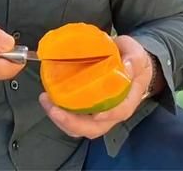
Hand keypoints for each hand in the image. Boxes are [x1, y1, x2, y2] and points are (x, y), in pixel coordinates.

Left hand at [39, 35, 155, 138]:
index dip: (108, 115)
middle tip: (54, 108)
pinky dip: (58, 113)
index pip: (120, 112)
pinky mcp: (84, 110)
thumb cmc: (131, 61)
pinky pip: (71, 119)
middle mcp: (111, 113)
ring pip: (79, 128)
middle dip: (72, 123)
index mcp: (127, 100)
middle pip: (94, 129)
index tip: (96, 113)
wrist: (128, 64)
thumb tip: (126, 66)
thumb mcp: (136, 54)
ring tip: (46, 100)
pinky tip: (48, 98)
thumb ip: (133, 59)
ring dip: (61, 120)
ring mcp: (96, 115)